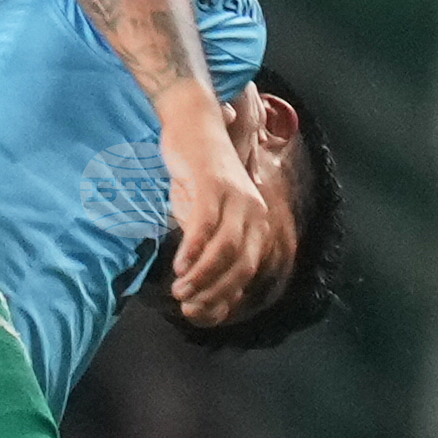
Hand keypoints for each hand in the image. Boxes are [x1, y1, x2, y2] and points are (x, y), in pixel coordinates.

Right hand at [157, 88, 267, 322]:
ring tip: (180, 289)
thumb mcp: (204, 217)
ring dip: (202, 276)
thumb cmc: (196, 176)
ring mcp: (236, 197)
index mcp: (257, 222)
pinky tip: (180, 265)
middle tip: (186, 304)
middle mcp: (254, 211)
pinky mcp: (214, 185)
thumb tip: (201, 292)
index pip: (247, 270)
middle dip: (214, 291)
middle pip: (241, 265)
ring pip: (225, 249)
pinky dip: (193, 250)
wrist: (193, 125)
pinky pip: (206, 226)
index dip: (224, 296)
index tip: (198, 312)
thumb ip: (206, 248)